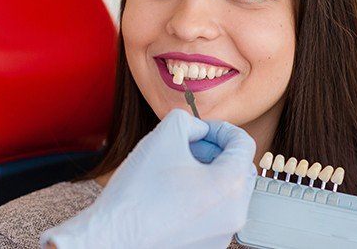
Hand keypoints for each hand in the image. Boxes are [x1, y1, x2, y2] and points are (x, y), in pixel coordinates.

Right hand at [40, 108, 256, 248]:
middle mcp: (235, 213)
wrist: (112, 236)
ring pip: (228, 191)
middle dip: (217, 151)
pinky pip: (216, 212)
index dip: (221, 128)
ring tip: (178, 169)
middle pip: (240, 168)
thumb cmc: (137, 191)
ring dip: (209, 172)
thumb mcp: (164, 134)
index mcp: (231, 185)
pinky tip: (174, 192)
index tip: (200, 129)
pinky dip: (203, 196)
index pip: (243, 143)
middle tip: (189, 147)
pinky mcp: (208, 245)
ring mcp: (223, 233)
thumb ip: (190, 121)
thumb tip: (200, 130)